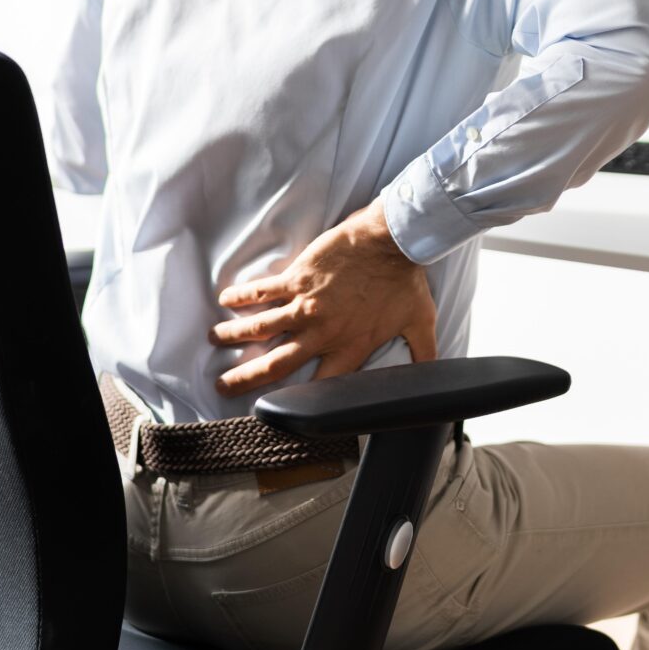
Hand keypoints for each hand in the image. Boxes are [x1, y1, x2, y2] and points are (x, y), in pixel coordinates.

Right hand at [210, 200, 437, 396]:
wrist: (393, 240)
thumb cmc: (407, 279)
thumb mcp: (420, 322)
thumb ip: (423, 352)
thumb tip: (432, 371)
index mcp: (350, 348)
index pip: (320, 387)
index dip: (297, 402)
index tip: (277, 409)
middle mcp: (322, 333)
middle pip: (276, 365)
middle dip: (245, 378)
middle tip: (223, 385)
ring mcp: (306, 306)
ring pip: (261, 328)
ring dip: (234, 335)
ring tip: (216, 339)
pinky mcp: (298, 279)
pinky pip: (263, 291)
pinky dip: (242, 296)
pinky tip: (226, 299)